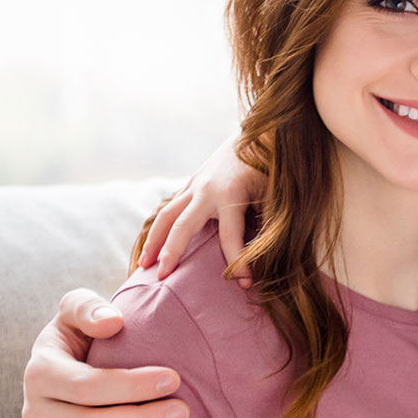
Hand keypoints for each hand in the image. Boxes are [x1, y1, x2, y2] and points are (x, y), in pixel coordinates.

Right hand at [22, 288, 188, 417]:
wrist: (62, 369)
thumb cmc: (80, 338)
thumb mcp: (75, 311)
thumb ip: (88, 308)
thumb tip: (114, 322)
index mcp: (41, 371)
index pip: (87, 385)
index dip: (131, 385)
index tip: (175, 379)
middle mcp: (34, 413)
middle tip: (183, 414)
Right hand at [137, 131, 263, 282]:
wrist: (258, 133)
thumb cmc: (270, 168)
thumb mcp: (276, 194)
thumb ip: (270, 223)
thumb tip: (265, 258)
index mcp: (230, 194)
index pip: (230, 236)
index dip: (237, 262)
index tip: (244, 283)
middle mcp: (206, 190)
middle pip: (181, 225)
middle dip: (171, 252)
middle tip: (160, 278)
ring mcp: (194, 186)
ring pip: (164, 216)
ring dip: (152, 241)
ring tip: (142, 266)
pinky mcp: (190, 185)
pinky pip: (168, 209)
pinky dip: (157, 229)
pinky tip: (152, 247)